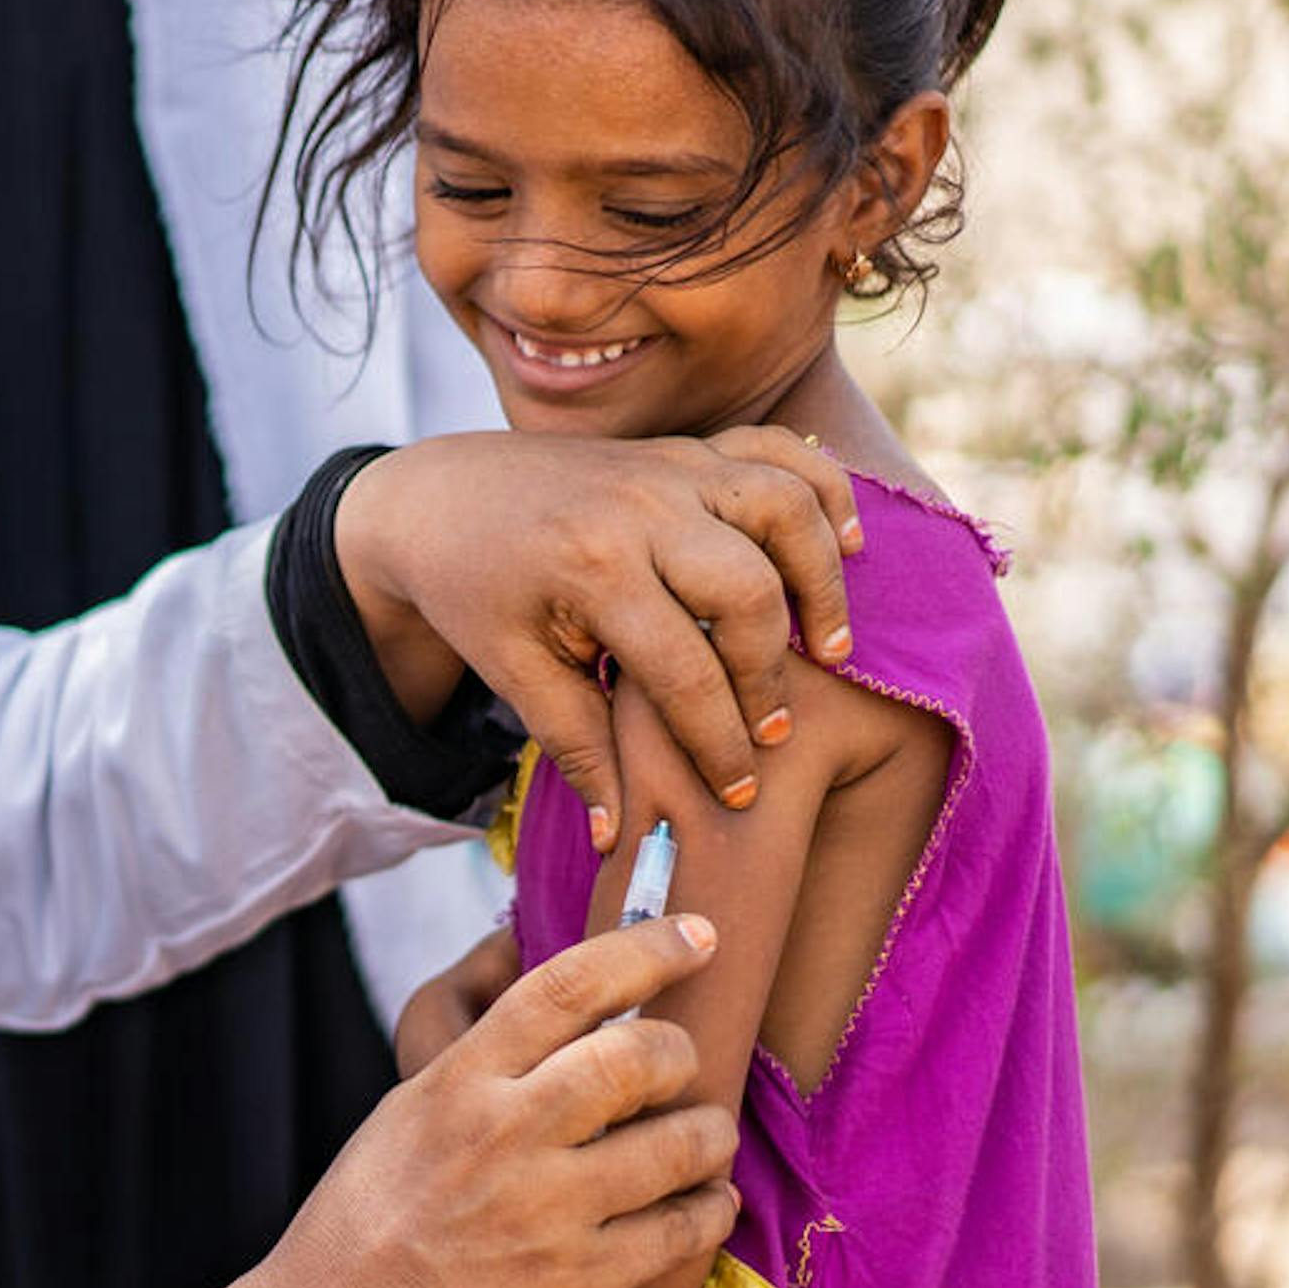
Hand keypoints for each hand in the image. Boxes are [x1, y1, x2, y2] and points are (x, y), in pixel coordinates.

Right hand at [145, 916, 739, 1287]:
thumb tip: (537, 973)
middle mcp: (504, 1133)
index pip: (567, 986)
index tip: (696, 934)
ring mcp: (544, 1209)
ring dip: (710, 1134)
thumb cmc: (366, 1214)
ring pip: (678, 1145)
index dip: (644, 949)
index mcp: (458, 1079)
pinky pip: (678, 1231)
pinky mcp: (574, 1280)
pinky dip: (709, 1211)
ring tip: (705, 1137)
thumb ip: (481, 1052)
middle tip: (683, 1063)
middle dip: (681, 1052)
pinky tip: (708, 1203)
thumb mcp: (408, 1108)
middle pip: (637, 1058)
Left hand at [335, 428, 861, 847]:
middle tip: (770, 730)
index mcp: (590, 567)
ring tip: (829, 650)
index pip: (683, 669)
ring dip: (819, 578)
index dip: (718, 742)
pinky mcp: (686, 449)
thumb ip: (575, 746)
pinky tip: (848, 544)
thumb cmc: (477, 592)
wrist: (441, 498)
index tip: (737, 793)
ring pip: (783, 507)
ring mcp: (668, 466)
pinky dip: (824, 489)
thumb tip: (620, 838)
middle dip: (768, 673)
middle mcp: (640, 507)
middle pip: (747, 589)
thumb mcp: (512, 671)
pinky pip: (778, 451)